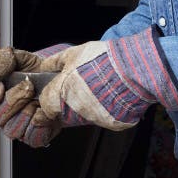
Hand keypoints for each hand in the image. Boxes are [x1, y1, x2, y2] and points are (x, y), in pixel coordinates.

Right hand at [0, 44, 74, 147]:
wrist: (59, 80)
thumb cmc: (36, 71)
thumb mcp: (19, 58)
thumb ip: (2, 59)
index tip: (0, 87)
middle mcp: (3, 116)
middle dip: (13, 100)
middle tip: (28, 86)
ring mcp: (17, 129)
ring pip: (13, 129)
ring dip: (27, 110)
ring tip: (37, 97)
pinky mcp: (33, 137)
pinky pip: (31, 136)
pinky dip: (40, 121)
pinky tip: (45, 110)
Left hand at [37, 28, 177, 130]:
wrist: (133, 68)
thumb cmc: (102, 59)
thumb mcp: (73, 53)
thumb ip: (55, 62)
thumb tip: (44, 66)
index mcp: (62, 94)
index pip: (45, 106)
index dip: (48, 99)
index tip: (54, 92)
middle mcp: (75, 111)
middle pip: (63, 114)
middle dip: (66, 103)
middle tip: (78, 87)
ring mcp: (93, 119)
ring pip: (82, 117)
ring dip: (83, 107)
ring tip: (96, 88)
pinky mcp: (111, 123)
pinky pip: (101, 118)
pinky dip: (102, 110)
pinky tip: (108, 95)